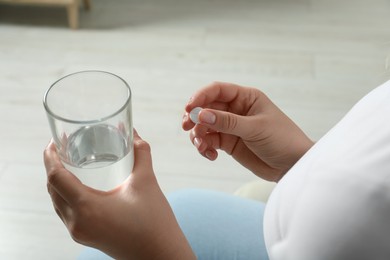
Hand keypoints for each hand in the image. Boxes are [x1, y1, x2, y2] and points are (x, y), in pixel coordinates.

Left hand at [44, 130, 194, 259]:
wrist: (161, 254)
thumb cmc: (154, 222)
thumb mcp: (146, 182)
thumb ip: (140, 153)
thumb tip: (133, 132)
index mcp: (87, 208)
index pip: (56, 177)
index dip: (50, 157)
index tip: (54, 142)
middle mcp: (77, 222)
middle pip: (52, 189)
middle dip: (52, 166)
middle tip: (61, 148)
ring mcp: (79, 232)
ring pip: (57, 201)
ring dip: (57, 181)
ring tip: (67, 163)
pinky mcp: (85, 236)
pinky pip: (65, 212)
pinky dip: (65, 195)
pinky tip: (77, 186)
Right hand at [182, 82, 313, 181]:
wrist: (293, 165)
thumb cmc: (282, 140)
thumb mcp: (255, 128)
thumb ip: (227, 122)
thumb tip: (201, 114)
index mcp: (246, 98)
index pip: (217, 90)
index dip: (200, 96)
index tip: (189, 109)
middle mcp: (236, 110)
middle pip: (206, 108)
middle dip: (195, 118)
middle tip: (187, 128)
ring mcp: (231, 126)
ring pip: (205, 126)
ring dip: (198, 135)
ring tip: (203, 147)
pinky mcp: (229, 143)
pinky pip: (209, 141)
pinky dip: (205, 147)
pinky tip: (211, 155)